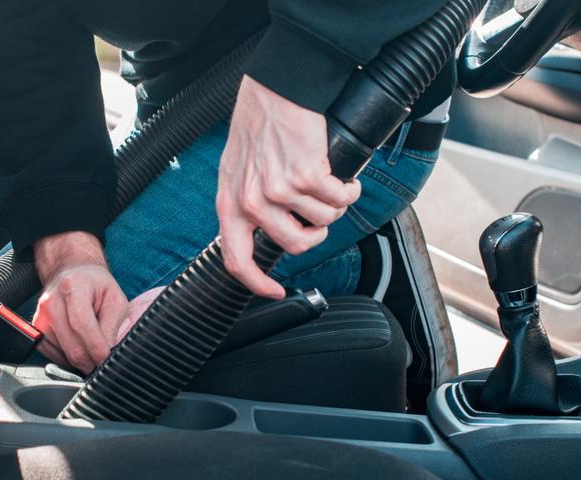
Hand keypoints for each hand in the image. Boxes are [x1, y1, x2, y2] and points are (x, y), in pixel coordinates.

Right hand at [32, 231, 128, 373]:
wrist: (73, 276)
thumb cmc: (96, 286)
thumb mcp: (116, 300)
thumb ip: (112, 327)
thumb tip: (107, 353)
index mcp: (72, 286)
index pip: (82, 324)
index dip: (96, 347)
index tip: (106, 358)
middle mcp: (51, 301)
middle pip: (71, 344)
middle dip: (90, 360)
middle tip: (103, 361)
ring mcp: (41, 317)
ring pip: (63, 354)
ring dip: (81, 359)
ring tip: (92, 345)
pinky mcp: (36, 330)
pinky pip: (53, 355)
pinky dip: (68, 357)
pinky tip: (79, 345)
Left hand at [217, 76, 361, 297]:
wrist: (278, 87)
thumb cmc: (260, 122)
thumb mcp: (237, 168)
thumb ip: (245, 201)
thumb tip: (265, 231)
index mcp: (230, 203)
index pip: (236, 259)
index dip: (257, 283)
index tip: (275, 291)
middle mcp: (250, 201)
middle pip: (296, 245)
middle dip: (317, 233)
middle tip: (321, 214)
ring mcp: (278, 190)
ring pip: (322, 222)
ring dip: (335, 206)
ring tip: (332, 186)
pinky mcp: (306, 176)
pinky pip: (339, 200)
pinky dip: (350, 191)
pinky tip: (346, 178)